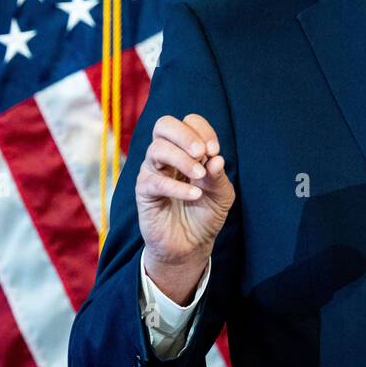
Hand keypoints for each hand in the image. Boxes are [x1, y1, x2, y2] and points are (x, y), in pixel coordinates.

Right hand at [136, 113, 234, 269]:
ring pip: (157, 149)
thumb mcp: (222, 195)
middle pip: (164, 125)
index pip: (188, 122)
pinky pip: (155, 181)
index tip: (214, 151)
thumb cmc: (206, 214)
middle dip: (185, 135)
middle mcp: (167, 155)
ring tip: (200, 177)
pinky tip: (194, 196)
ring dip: (182, 160)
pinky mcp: (144, 191)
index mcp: (187, 149)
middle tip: (202, 153)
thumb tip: (216, 158)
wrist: (192, 245)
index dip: (202, 130)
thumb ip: (219, 176)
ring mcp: (153, 171)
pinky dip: (177, 186)